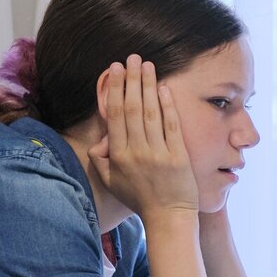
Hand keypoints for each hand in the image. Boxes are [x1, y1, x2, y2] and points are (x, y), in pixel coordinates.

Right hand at [89, 55, 198, 221]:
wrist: (168, 217)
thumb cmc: (139, 199)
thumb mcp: (111, 182)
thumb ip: (101, 160)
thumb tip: (99, 140)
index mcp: (118, 155)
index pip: (114, 115)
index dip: (114, 90)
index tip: (115, 70)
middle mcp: (136, 151)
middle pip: (131, 108)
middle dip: (131, 80)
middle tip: (131, 58)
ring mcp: (158, 153)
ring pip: (150, 113)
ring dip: (148, 86)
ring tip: (147, 65)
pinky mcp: (178, 156)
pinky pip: (171, 126)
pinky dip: (167, 106)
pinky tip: (164, 88)